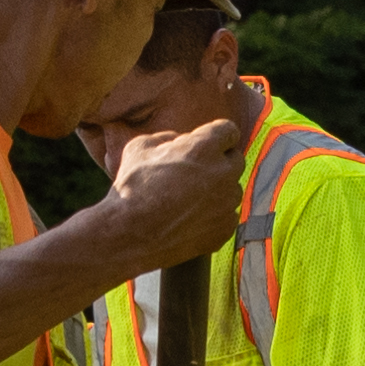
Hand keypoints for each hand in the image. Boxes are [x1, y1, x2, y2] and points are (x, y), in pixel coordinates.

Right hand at [96, 79, 264, 270]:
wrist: (128, 235)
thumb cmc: (131, 188)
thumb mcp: (140, 148)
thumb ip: (167, 138)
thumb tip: (178, 141)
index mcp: (204, 148)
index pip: (228, 130)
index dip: (217, 135)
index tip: (208, 142)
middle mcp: (223, 174)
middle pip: (236, 159)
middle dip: (220, 161)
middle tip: (197, 171)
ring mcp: (226, 204)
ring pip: (233, 190)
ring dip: (219, 190)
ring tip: (191, 199)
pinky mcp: (224, 230)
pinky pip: (228, 216)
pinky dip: (215, 216)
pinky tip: (192, 219)